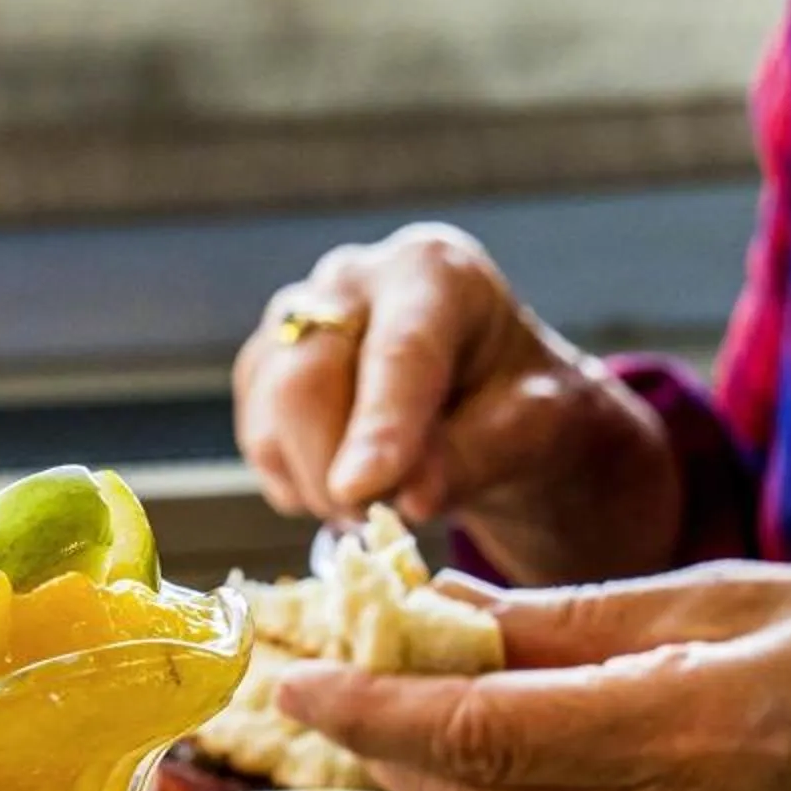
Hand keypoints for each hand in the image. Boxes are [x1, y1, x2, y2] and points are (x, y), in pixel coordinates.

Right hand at [231, 222, 682, 583]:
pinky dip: (294, 480)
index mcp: (432, 270)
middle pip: (307, 379)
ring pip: (270, 413)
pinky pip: (256, 436)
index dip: (379, 425)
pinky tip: (343, 481)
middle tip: (377, 519)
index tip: (362, 491)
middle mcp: (351, 279)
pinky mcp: (263, 365)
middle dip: (335, 468)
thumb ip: (474, 456)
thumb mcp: (533, 429)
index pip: (398, 351)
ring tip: (372, 503)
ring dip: (315, 483)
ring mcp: (295, 318)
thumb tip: (409, 497)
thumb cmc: (520, 404)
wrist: (494, 400)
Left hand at [273, 563, 790, 790]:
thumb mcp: (737, 591)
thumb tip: (455, 611)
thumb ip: (579, 618)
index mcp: (694, 732)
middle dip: (385, 749)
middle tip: (324, 690)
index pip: (478, 731)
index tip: (299, 680)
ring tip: (399, 703)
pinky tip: (518, 741)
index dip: (370, 709)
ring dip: (449, 773)